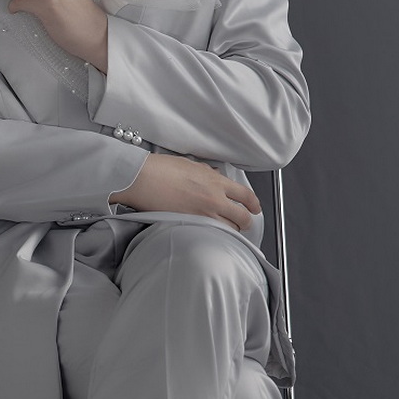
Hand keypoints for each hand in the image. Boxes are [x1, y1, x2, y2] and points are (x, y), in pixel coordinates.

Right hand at [114, 153, 260, 231]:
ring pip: (227, 229)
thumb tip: (215, 176)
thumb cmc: (161, 168)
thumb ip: (207, 173)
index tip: (255, 208)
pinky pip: (209, 233)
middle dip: (246, 222)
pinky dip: (213, 234)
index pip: (245, 195)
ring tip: (226, 231)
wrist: (143, 178)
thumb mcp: (191, 164)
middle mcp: (214, 199)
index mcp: (216, 181)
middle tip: (244, 224)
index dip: (254, 204)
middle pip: (241, 216)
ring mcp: (202, 214)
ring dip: (229, 230)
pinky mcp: (189, 224)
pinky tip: (209, 233)